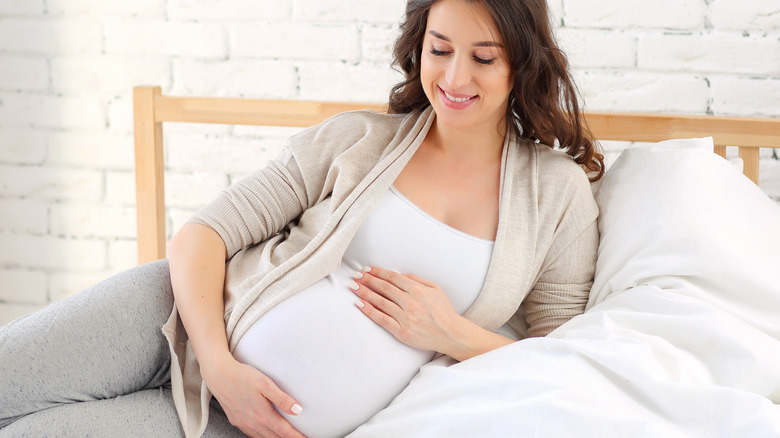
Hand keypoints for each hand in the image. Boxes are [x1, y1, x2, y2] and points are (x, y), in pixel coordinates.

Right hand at [202, 354, 306, 437]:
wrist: (218, 375)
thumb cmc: (243, 376)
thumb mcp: (265, 383)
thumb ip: (282, 398)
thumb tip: (298, 410)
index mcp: (262, 415)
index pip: (284, 432)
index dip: (297, 437)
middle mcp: (253, 423)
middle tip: (299, 437)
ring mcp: (243, 424)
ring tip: (286, 437)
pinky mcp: (236, 421)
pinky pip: (252, 434)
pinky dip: (262, 436)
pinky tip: (266, 433)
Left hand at [349, 266, 464, 354]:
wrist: (451, 334)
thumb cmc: (443, 311)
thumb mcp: (435, 288)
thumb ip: (417, 279)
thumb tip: (400, 274)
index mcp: (418, 290)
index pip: (393, 277)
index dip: (378, 272)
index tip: (367, 269)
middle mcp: (410, 302)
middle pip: (384, 288)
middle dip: (368, 280)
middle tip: (356, 275)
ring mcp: (405, 317)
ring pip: (380, 302)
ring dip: (365, 293)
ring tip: (354, 287)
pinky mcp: (401, 331)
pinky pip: (381, 319)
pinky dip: (369, 311)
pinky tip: (359, 304)